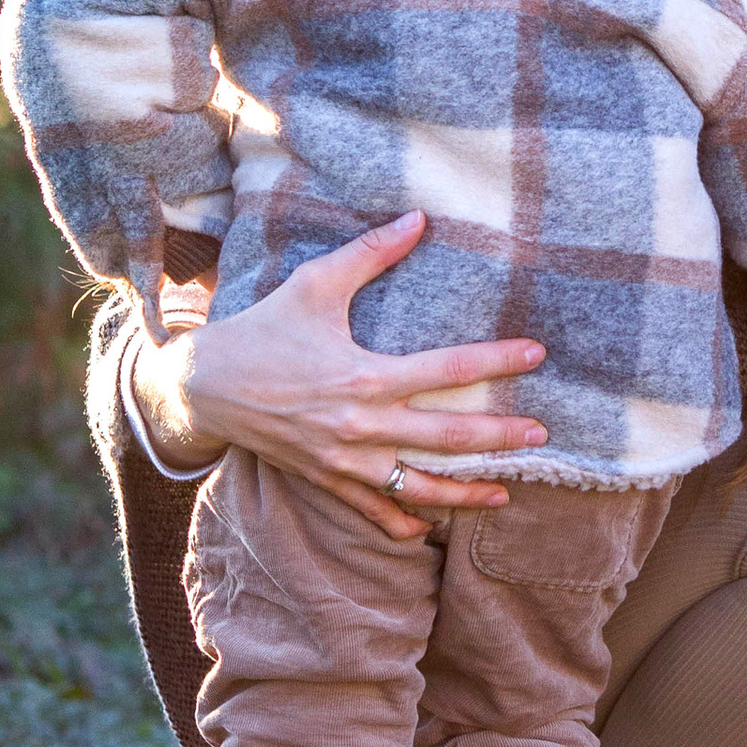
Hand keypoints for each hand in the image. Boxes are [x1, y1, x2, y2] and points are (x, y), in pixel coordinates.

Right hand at [136, 213, 547, 549]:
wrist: (205, 385)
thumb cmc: (264, 328)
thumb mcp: (315, 283)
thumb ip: (371, 252)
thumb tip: (418, 218)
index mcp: (365, 375)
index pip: (448, 368)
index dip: (497, 361)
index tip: (536, 353)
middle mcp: (361, 424)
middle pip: (446, 436)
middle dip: (499, 438)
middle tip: (541, 437)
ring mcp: (344, 459)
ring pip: (417, 486)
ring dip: (464, 494)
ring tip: (503, 495)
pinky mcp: (326, 480)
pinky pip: (373, 511)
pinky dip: (403, 522)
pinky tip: (432, 527)